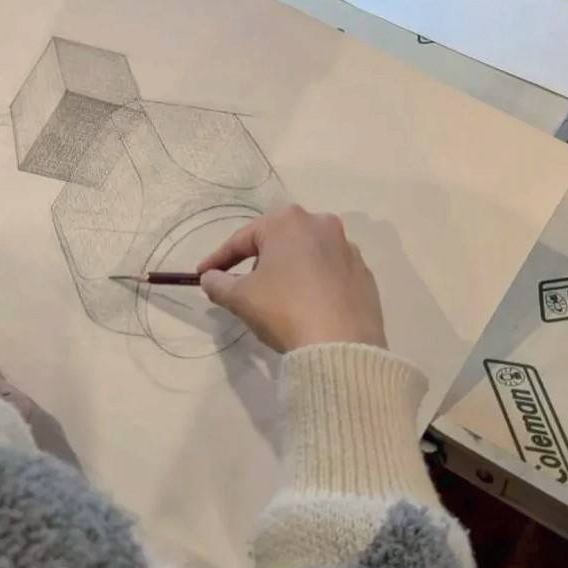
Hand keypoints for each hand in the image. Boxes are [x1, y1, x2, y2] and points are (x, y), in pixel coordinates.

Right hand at [197, 205, 386, 352]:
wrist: (341, 346)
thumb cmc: (284, 310)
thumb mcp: (240, 298)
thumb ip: (218, 283)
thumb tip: (210, 278)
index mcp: (287, 221)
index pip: (242, 239)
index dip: (218, 259)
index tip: (202, 275)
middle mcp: (321, 224)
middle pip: (277, 242)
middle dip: (257, 262)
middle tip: (244, 288)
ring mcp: (348, 248)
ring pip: (306, 256)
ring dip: (288, 272)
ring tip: (278, 300)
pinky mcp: (364, 274)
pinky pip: (329, 273)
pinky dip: (315, 284)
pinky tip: (308, 307)